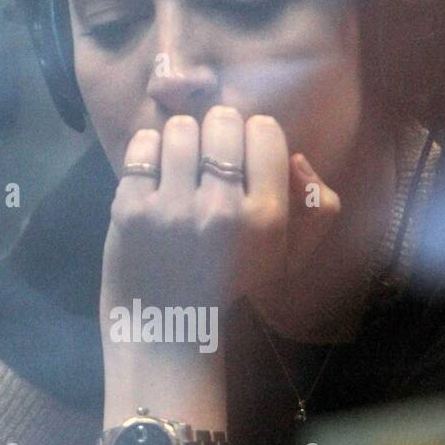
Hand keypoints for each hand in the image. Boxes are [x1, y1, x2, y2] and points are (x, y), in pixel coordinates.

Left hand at [100, 106, 339, 329]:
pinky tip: (155, 175)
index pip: (266, 130)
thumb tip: (296, 157)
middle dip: (218, 133)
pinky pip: (143, 145)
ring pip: (181, 127)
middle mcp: (222, 212)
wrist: (167, 323)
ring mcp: (172, 210)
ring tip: (182, 166)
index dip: (254, 137)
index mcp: (266, 219)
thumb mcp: (286, 252)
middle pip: (223, 120)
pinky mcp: (130, 209)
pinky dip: (148, 152)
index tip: (244, 158)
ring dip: (182, 140)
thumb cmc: (230, 282)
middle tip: (210, 160)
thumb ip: (314, 203)